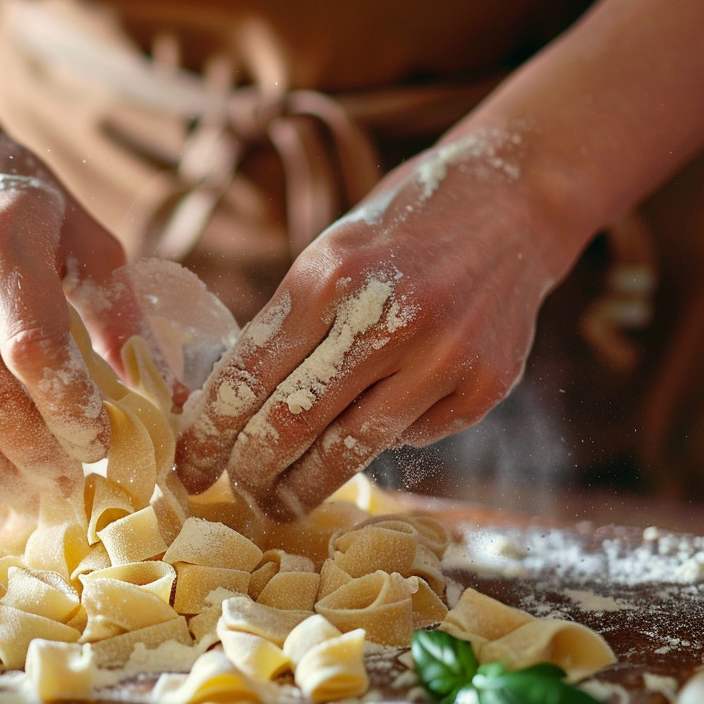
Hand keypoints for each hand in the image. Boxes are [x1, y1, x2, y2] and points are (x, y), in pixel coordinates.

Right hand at [0, 119, 149, 508]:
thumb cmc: (20, 205)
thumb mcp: (84, 235)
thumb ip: (119, 312)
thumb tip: (164, 395)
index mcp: (0, 237)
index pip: (33, 348)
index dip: (70, 410)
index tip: (103, 444)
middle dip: (35, 457)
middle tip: (72, 489)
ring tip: (31, 503)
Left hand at [176, 132, 566, 515]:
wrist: (514, 200)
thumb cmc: (398, 232)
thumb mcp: (327, 257)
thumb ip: (283, 329)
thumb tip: (221, 409)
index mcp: (328, 275)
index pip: (247, 377)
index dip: (209, 434)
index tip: (189, 467)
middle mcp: (385, 317)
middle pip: (292, 424)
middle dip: (250, 470)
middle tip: (235, 491)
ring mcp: (442, 355)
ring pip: (349, 450)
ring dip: (303, 487)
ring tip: (280, 502)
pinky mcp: (485, 384)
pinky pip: (410, 438)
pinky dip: (379, 445)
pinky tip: (364, 438)